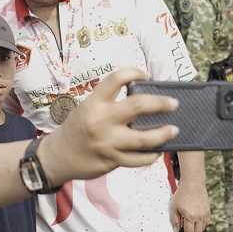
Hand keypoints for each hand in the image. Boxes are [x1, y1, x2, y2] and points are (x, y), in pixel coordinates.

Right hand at [40, 68, 178, 184]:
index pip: (117, 78)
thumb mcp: (87, 108)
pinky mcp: (111, 160)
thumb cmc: (77, 128)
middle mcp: (101, 120)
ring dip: (163, 133)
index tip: (146, 75)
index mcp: (94, 102)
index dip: (135, 72)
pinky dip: (151, 155)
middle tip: (174, 103)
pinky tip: (156, 150)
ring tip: (174, 130)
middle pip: (138, 106)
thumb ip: (110, 104)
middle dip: (161, 103)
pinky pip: (138, 159)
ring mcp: (107, 142)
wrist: (59, 156)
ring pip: (144, 139)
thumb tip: (143, 101)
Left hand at [171, 182, 209, 231]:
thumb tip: (176, 230)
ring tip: (191, 225)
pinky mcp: (208, 211)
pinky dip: (202, 224)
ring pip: (203, 228)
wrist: (193, 184)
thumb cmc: (182, 194)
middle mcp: (199, 217)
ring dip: (197, 229)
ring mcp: (205, 214)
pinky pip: (207, 222)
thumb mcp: (174, 207)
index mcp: (190, 216)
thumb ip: (174, 220)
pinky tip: (196, 221)